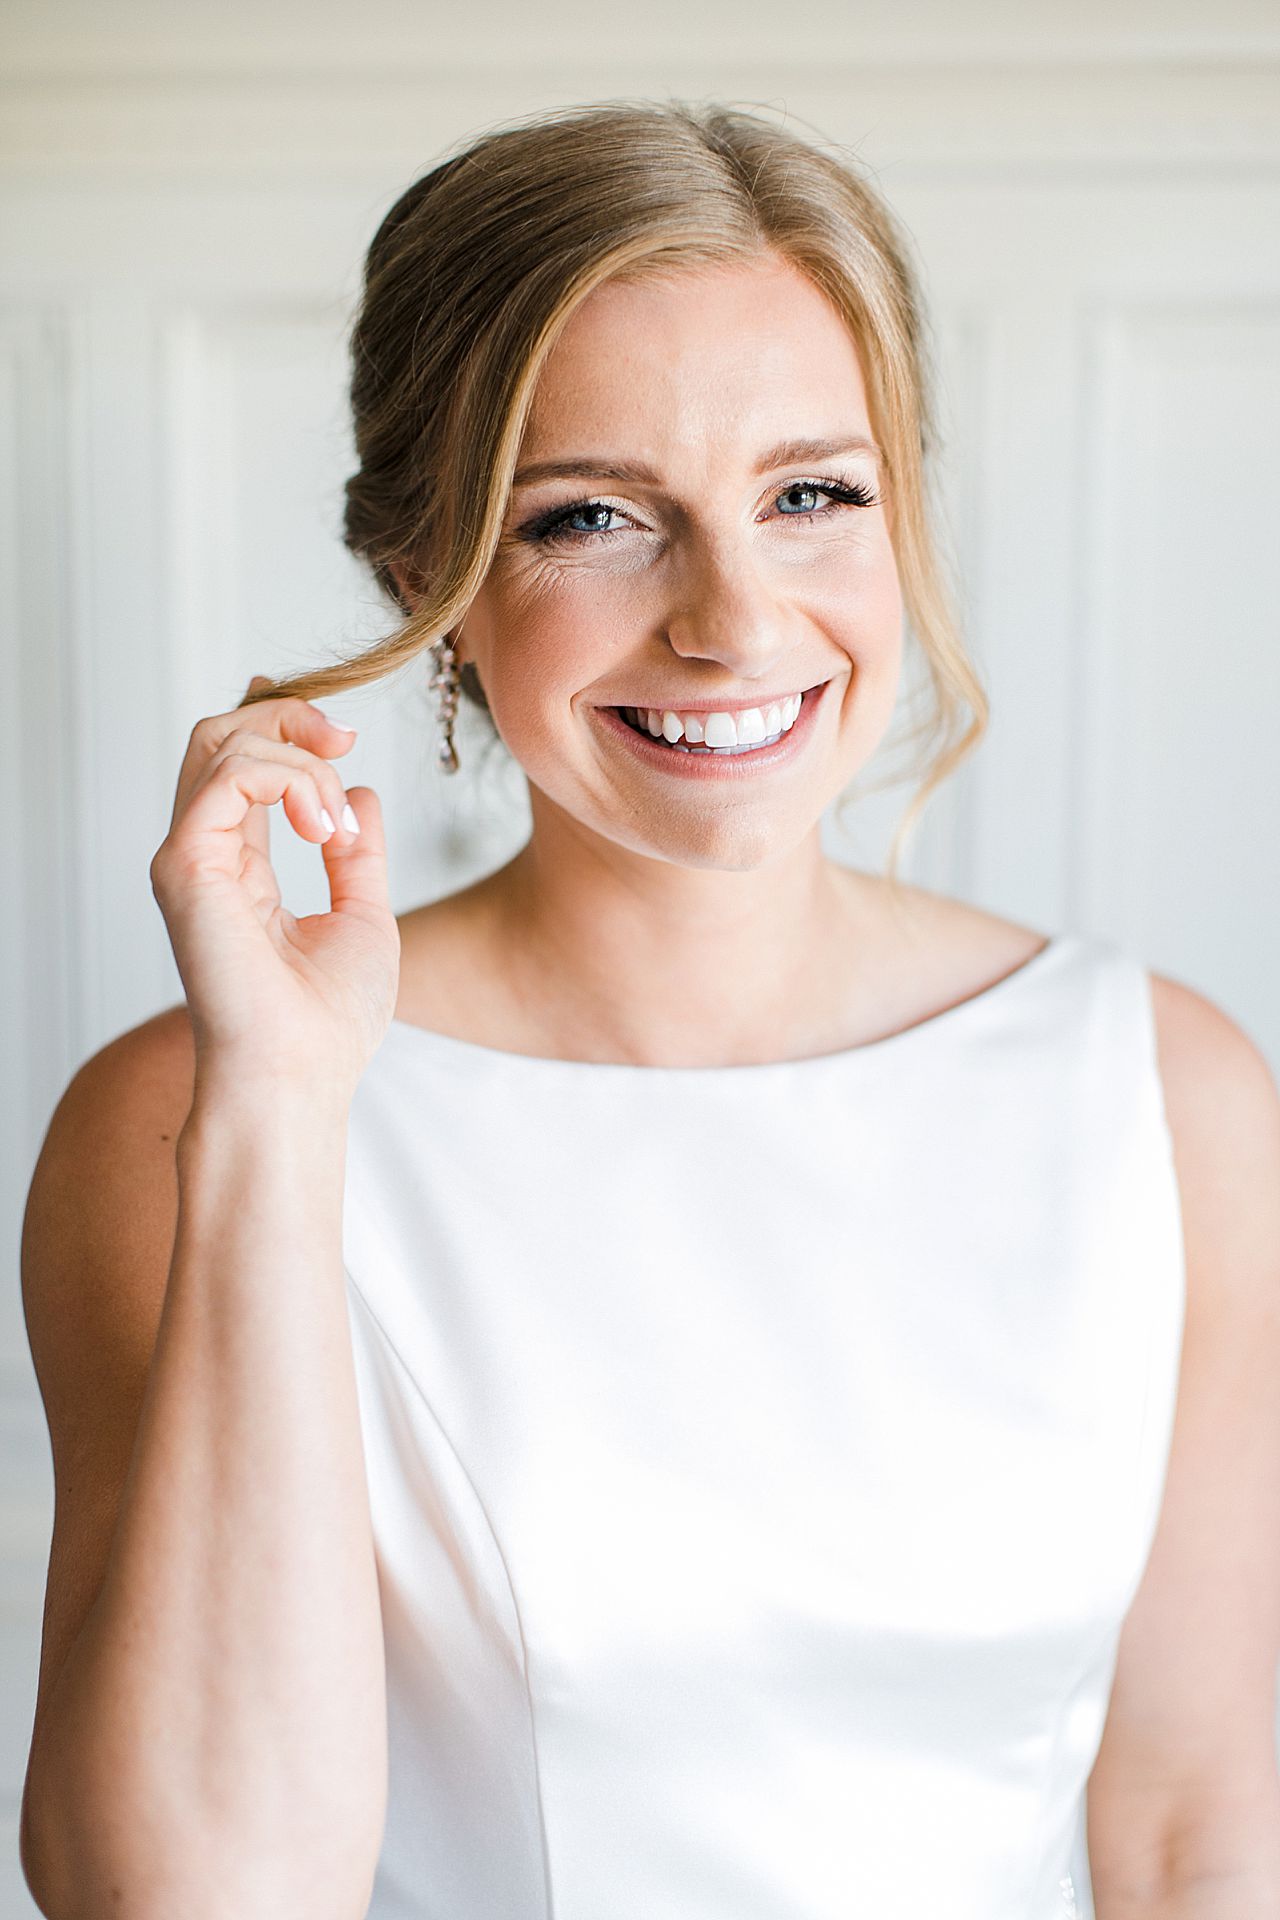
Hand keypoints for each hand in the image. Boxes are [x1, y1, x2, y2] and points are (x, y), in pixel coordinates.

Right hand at [149, 675, 399, 1097]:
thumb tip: (359, 792)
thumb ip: (356, 852)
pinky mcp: (186, 866)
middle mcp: (207, 855)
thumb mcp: (362, 912)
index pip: (242, 764)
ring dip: (298, 755)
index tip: (345, 738)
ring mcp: (190, 858)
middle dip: (289, 715)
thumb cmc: (328, 1021)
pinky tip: (322, 827)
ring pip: (220, 742)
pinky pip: (228, 774)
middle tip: (344, 740)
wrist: (301, 1076)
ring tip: (335, 820)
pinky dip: (287, 778)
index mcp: (241, 865)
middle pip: (222, 736)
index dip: (284, 723)